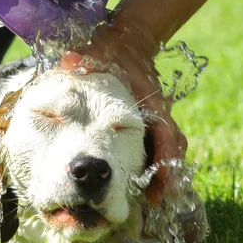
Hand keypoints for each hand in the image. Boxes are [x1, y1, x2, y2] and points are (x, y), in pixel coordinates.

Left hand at [59, 12, 186, 205]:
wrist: (127, 43)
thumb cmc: (111, 52)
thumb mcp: (97, 52)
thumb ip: (84, 57)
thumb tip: (71, 59)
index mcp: (150, 100)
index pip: (165, 128)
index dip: (166, 151)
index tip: (164, 171)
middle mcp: (158, 112)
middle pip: (172, 146)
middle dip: (168, 172)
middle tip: (157, 197)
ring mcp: (155, 119)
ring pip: (169, 151)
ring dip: (164, 174)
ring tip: (153, 199)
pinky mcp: (149, 125)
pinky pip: (158, 150)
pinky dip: (157, 168)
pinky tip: (147, 188)